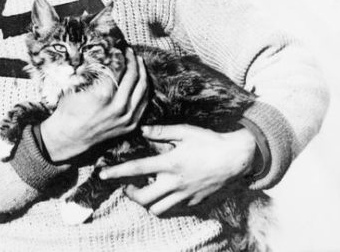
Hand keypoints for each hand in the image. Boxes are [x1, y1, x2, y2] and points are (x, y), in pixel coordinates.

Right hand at [40, 48, 147, 161]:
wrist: (69, 137)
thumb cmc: (69, 109)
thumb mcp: (75, 86)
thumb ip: (89, 69)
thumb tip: (101, 52)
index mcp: (103, 95)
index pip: (119, 67)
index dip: (120, 54)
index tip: (118, 47)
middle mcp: (118, 107)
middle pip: (133, 76)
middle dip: (132, 60)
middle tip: (129, 50)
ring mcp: (126, 118)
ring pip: (143, 89)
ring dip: (142, 72)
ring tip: (138, 61)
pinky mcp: (130, 125)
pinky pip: (144, 103)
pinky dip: (144, 89)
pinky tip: (141, 80)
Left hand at [98, 124, 255, 215]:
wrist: (236, 158)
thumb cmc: (210, 141)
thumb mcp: (185, 131)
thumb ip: (162, 131)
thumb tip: (143, 130)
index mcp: (170, 163)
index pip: (136, 169)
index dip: (116, 172)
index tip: (102, 175)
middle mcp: (175, 183)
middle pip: (144, 199)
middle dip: (131, 194)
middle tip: (128, 186)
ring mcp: (185, 195)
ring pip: (158, 209)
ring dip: (148, 202)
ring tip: (146, 191)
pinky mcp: (195, 202)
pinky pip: (175, 209)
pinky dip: (167, 203)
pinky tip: (167, 192)